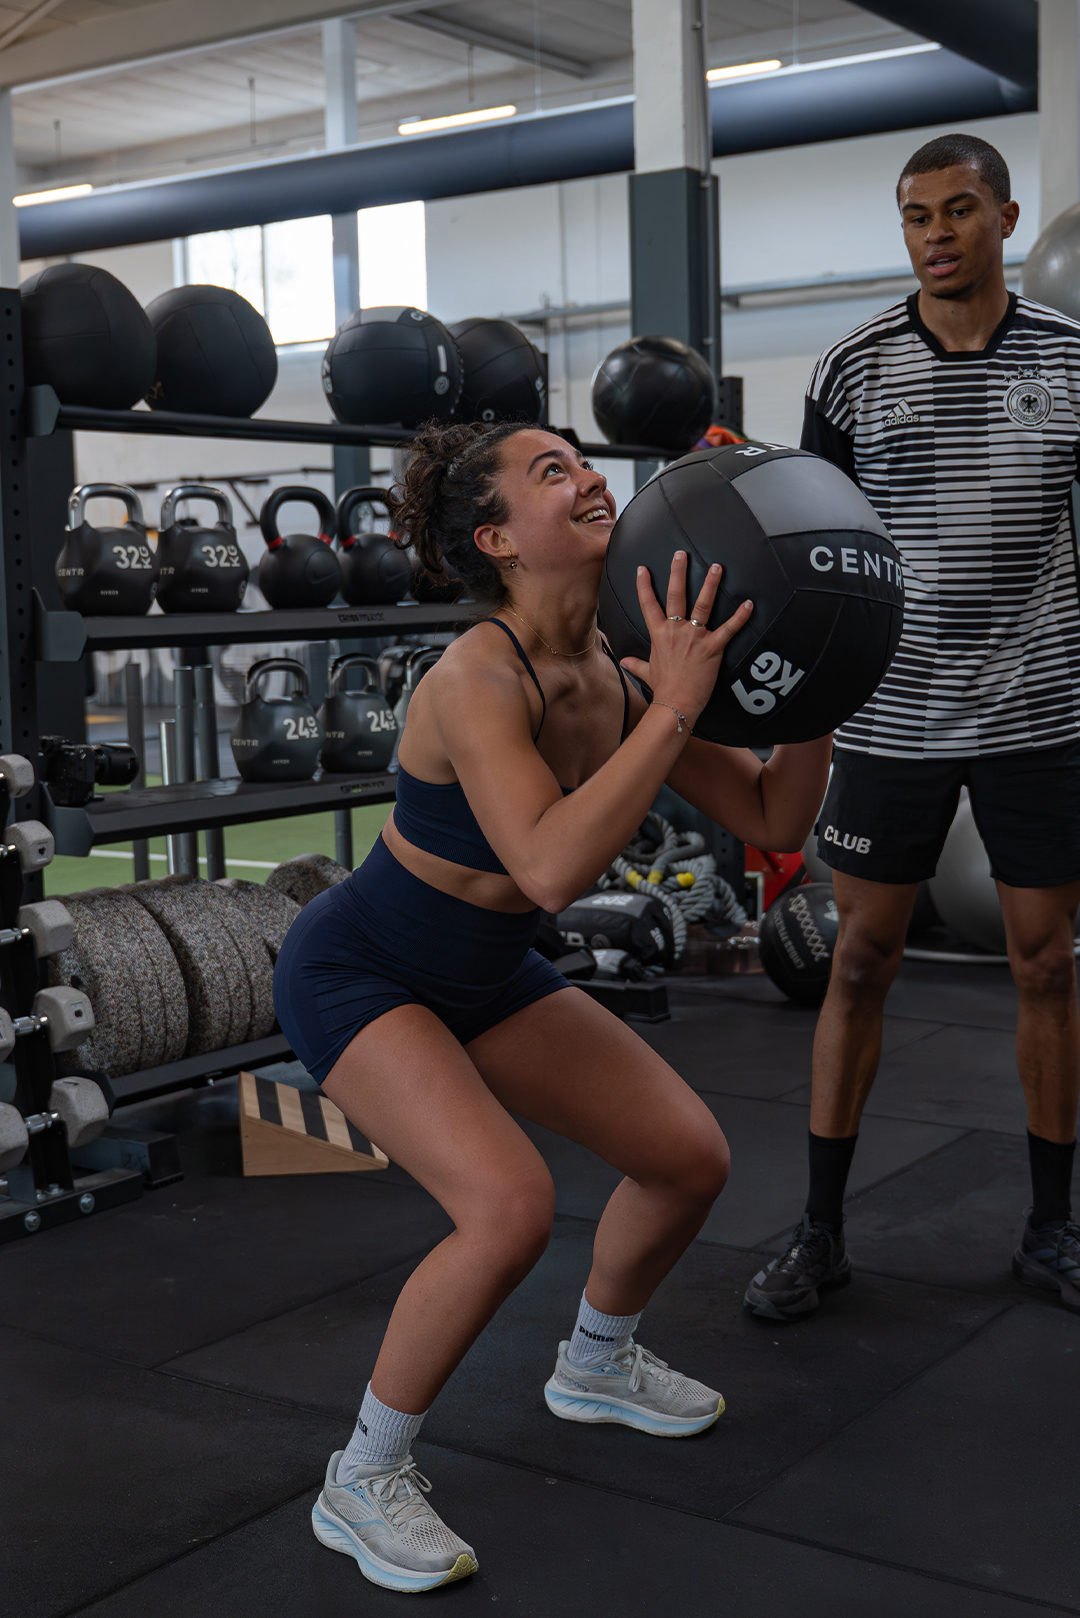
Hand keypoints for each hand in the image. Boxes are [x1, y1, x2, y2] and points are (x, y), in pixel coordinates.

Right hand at [620, 551, 752, 726]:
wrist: (676, 703)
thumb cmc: (663, 689)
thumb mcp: (647, 672)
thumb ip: (635, 664)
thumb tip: (624, 662)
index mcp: (659, 635)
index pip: (648, 605)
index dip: (644, 585)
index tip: (642, 569)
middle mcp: (676, 631)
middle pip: (676, 595)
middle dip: (678, 572)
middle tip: (681, 553)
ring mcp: (695, 637)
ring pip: (703, 604)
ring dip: (711, 584)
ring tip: (716, 567)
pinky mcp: (713, 648)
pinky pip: (729, 628)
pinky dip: (740, 616)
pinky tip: (749, 603)